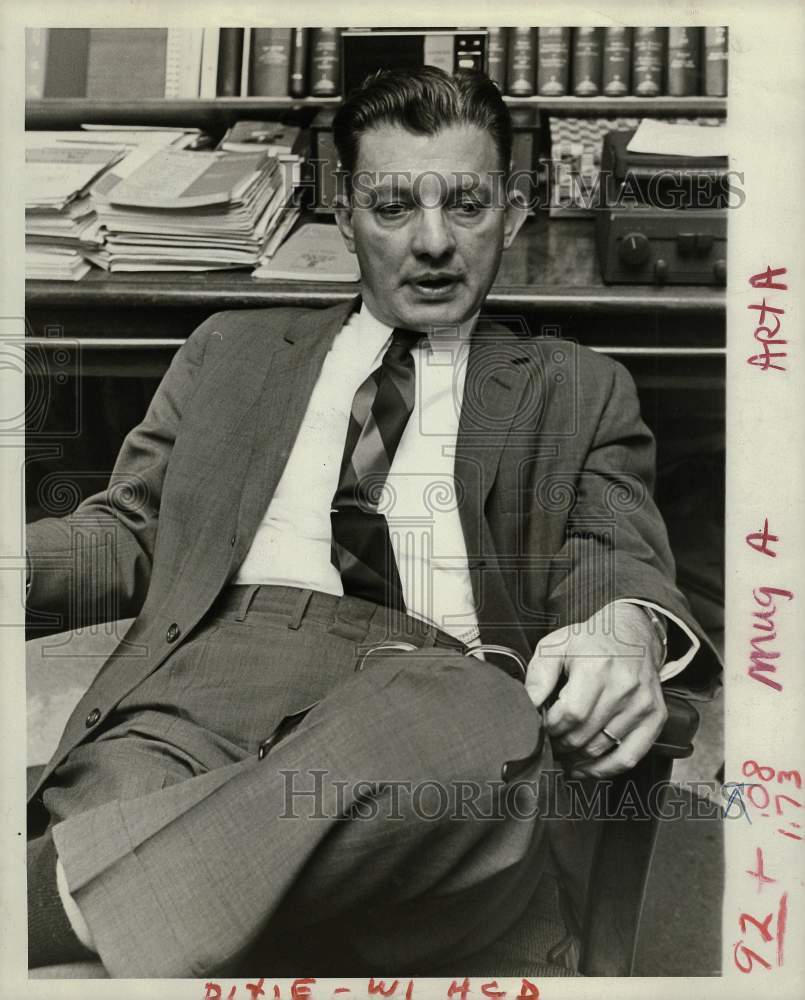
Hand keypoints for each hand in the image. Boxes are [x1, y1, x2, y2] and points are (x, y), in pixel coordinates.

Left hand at [524, 602, 667, 777]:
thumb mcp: (556, 646)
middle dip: (560, 743)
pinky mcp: (656, 716)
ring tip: (564, 752)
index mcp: (596, 667)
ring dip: (577, 757)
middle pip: (584, 734)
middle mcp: (623, 686)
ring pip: (602, 748)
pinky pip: (630, 756)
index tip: (542, 726)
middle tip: (550, 740)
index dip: (551, 726)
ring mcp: (642, 704)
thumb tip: (527, 705)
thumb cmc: (591, 642)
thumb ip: (538, 676)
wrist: (633, 633)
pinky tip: (586, 768)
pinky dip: (605, 769)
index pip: (570, 714)